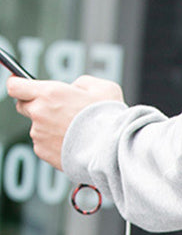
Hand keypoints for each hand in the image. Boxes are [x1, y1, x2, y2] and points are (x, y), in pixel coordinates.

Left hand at [7, 75, 124, 170]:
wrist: (112, 149)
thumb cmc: (110, 118)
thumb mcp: (104, 87)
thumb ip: (82, 83)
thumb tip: (74, 87)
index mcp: (50, 93)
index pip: (15, 85)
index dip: (17, 83)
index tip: (20, 84)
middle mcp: (39, 112)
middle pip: (23, 105)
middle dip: (37, 105)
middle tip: (58, 110)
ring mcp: (39, 133)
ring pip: (37, 126)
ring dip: (50, 126)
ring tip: (75, 131)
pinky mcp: (42, 151)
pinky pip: (43, 143)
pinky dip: (54, 143)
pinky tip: (73, 142)